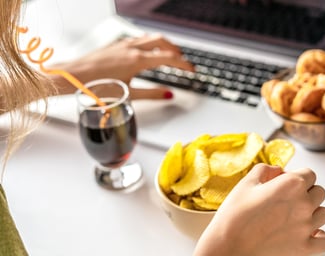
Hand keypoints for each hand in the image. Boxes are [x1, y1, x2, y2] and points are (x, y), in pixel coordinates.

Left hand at [49, 34, 193, 99]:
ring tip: (170, 55)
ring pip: (151, 38)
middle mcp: (132, 48)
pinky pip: (140, 39)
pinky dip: (151, 43)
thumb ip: (152, 94)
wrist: (75, 76)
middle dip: (177, 51)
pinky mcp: (117, 44)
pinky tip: (149, 51)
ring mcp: (124, 44)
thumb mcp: (129, 94)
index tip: (192, 70)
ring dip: (165, 45)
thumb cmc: (97, 86)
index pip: (169, 59)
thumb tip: (168, 94)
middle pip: (163, 42)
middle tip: (184, 62)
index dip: (184, 65)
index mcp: (137, 60)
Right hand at [194, 163, 324, 255]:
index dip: (296, 176)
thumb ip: (266, 169)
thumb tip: (278, 170)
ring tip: (294, 216)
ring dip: (312, 212)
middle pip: (319, 192)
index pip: (309, 173)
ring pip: (324, 214)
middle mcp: (303, 204)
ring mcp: (307, 227)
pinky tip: (306, 233)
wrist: (228, 246)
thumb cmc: (234, 214)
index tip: (285, 182)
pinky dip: (320, 236)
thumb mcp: (246, 183)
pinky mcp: (305, 247)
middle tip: (287, 199)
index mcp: (291, 184)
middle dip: (306, 192)